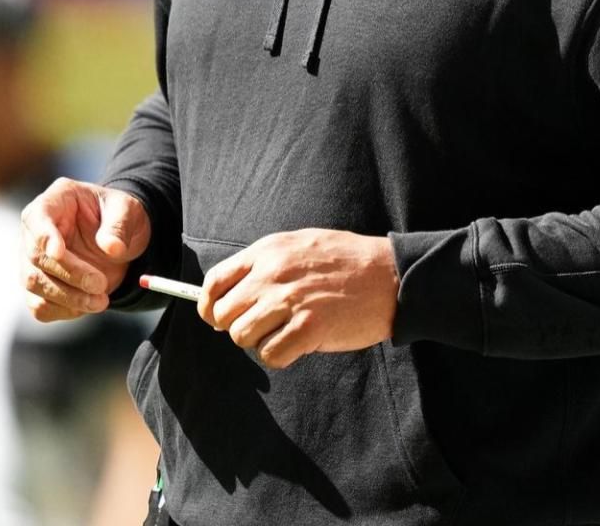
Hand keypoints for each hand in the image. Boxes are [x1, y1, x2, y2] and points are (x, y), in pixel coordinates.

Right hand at [20, 178, 151, 321]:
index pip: (37, 218)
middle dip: (69, 275)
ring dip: (68, 298)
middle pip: (36, 256)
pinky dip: (63, 310)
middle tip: (100, 285)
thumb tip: (111, 247)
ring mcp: (32, 259)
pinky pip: (40, 305)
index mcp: (55, 201)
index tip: (58, 253)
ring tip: (101, 301)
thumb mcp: (127, 209)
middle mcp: (36, 229)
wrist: (119, 239)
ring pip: (34, 284)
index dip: (44, 236)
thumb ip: (119, 225)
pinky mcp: (39, 285)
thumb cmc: (119, 216)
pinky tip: (87, 305)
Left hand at [197, 228, 397, 369]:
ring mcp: (290, 302)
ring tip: (285, 332)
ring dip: (260, 341)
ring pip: (242, 337)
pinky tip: (299, 344)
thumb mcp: (300, 244)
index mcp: (268, 251)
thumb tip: (232, 290)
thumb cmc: (347, 261)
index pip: (215, 281)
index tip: (215, 317)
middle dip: (238, 326)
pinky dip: (280, 355)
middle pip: (224, 315)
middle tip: (263, 327)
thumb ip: (266, 263)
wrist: (391, 275)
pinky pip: (270, 355)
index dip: (208, 305)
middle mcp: (272, 275)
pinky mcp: (308, 329)